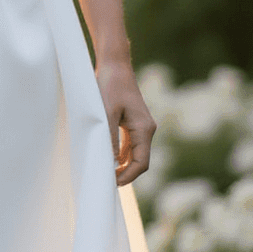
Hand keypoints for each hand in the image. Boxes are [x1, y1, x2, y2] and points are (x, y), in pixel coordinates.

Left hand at [95, 58, 155, 186]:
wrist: (115, 66)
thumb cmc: (110, 86)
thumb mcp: (106, 113)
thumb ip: (109, 138)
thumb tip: (110, 163)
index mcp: (144, 129)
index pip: (141, 162)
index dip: (128, 177)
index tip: (112, 184)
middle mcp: (147, 130)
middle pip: (139, 161)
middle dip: (125, 174)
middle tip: (106, 183)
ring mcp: (141, 127)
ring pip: (134, 155)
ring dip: (122, 166)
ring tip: (105, 175)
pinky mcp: (133, 124)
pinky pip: (130, 146)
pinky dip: (120, 156)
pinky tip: (108, 161)